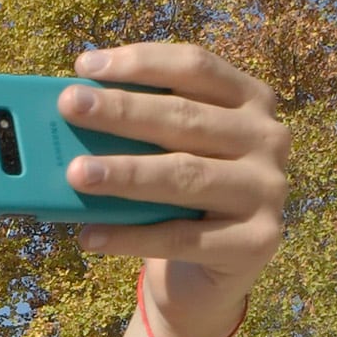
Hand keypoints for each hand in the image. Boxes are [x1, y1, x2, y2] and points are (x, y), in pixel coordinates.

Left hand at [59, 42, 289, 336]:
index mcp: (248, 100)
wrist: (207, 273)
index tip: (85, 65)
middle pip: (185, 118)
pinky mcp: (256, 241)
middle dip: (122, 111)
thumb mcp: (163, 154)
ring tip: (75, 174)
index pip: (195, 68)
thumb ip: (135, 133)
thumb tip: (70, 118)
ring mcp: (266, 189)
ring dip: (125, 173)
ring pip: (185, 175)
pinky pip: (181, 238)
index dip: (140, 63)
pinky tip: (90, 236)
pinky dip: (131, 237)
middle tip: (69, 106)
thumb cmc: (177, 199)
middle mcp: (267, 137)